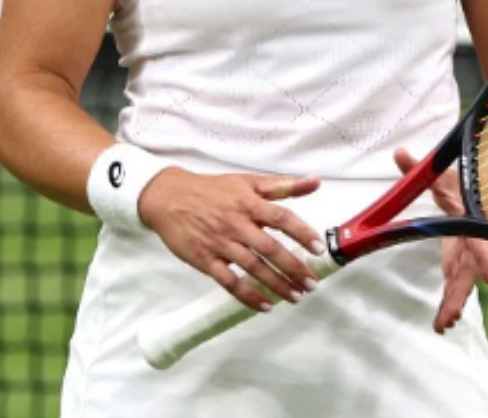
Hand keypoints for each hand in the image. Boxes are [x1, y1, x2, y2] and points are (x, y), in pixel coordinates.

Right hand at [138, 168, 324, 311]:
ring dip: (275, 284)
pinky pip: (228, 282)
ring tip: (295, 296)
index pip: (282, 219)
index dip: (302, 233)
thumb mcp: (249, 181)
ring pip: (252, 268)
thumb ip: (284, 185)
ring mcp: (220, 244)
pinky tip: (264, 305)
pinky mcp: (204, 260)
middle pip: (270, 249)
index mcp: (250, 204)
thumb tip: (316, 181)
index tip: (318, 249)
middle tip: (311, 283)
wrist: (169, 198)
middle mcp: (236, 224)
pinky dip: (247, 295)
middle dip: (293, 268)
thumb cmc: (213, 190)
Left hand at [393, 147, 487, 332]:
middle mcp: (471, 243)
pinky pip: (454, 286)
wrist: (471, 193)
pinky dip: (449, 304)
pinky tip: (441, 324)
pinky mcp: (456, 263)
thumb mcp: (441, 175)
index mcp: (470, 223)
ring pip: (461, 284)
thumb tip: (400, 153)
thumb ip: (420, 168)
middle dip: (460, 295)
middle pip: (468, 273)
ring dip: (453, 304)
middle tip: (450, 317)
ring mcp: (464, 256)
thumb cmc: (459, 184)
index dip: (484, 259)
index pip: (479, 242)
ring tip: (443, 326)